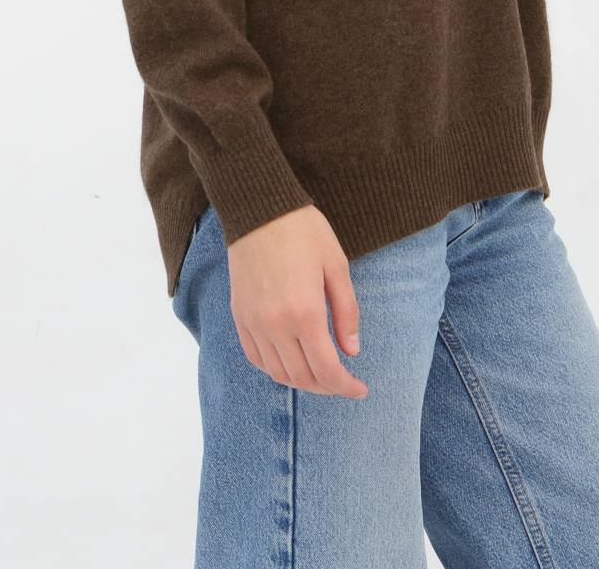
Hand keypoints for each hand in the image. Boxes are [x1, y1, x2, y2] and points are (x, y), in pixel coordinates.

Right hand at [227, 204, 368, 396]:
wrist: (259, 208)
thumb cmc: (303, 231)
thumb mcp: (337, 266)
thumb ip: (346, 312)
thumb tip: (351, 351)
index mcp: (305, 312)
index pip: (326, 370)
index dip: (346, 386)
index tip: (360, 389)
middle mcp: (275, 324)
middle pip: (302, 378)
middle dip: (328, 387)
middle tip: (344, 382)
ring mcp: (253, 321)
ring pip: (277, 373)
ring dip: (302, 381)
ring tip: (320, 373)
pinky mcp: (239, 315)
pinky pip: (255, 357)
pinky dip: (275, 368)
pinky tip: (291, 361)